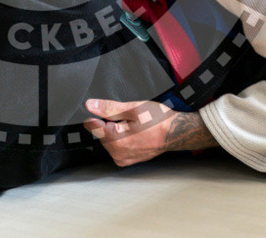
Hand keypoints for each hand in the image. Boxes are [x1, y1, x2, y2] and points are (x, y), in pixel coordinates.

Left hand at [83, 99, 216, 166]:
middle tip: (128, 118)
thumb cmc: (158, 120)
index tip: (111, 111)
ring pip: (108, 140)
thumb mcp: (133, 108)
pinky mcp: (127, 160)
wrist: (175, 132)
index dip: (98, 115)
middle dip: (109, 123)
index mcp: (116, 140)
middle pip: (100, 133)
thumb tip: (90, 105)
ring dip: (115, 131)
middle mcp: (117, 153)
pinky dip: (121, 139)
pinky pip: (116, 147)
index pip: (92, 126)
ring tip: (134, 126)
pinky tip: (134, 133)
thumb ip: (108, 108)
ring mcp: (123, 159)